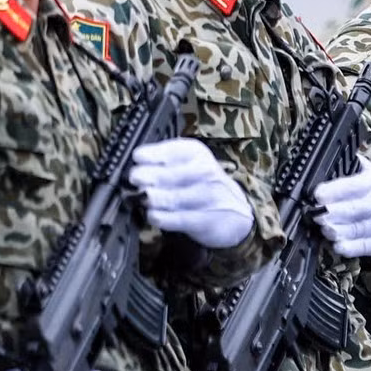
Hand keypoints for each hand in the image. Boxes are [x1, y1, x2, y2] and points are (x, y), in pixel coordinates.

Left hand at [130, 138, 254, 250]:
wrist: (238, 212)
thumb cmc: (203, 184)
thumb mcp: (189, 164)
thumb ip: (163, 163)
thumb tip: (132, 168)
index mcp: (196, 153)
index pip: (170, 150)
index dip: (149, 155)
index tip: (137, 159)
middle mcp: (204, 172)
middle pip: (169, 174)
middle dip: (146, 177)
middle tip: (134, 180)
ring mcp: (207, 197)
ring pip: (173, 197)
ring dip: (152, 198)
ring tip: (142, 198)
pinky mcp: (206, 220)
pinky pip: (180, 219)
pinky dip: (162, 218)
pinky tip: (153, 216)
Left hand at [315, 166, 370, 259]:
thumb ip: (354, 166)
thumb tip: (330, 158)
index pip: (351, 186)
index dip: (331, 191)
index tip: (317, 195)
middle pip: (352, 210)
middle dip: (330, 213)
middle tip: (316, 215)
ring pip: (355, 229)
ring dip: (336, 231)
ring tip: (325, 229)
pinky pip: (364, 247)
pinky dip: (349, 247)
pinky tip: (338, 245)